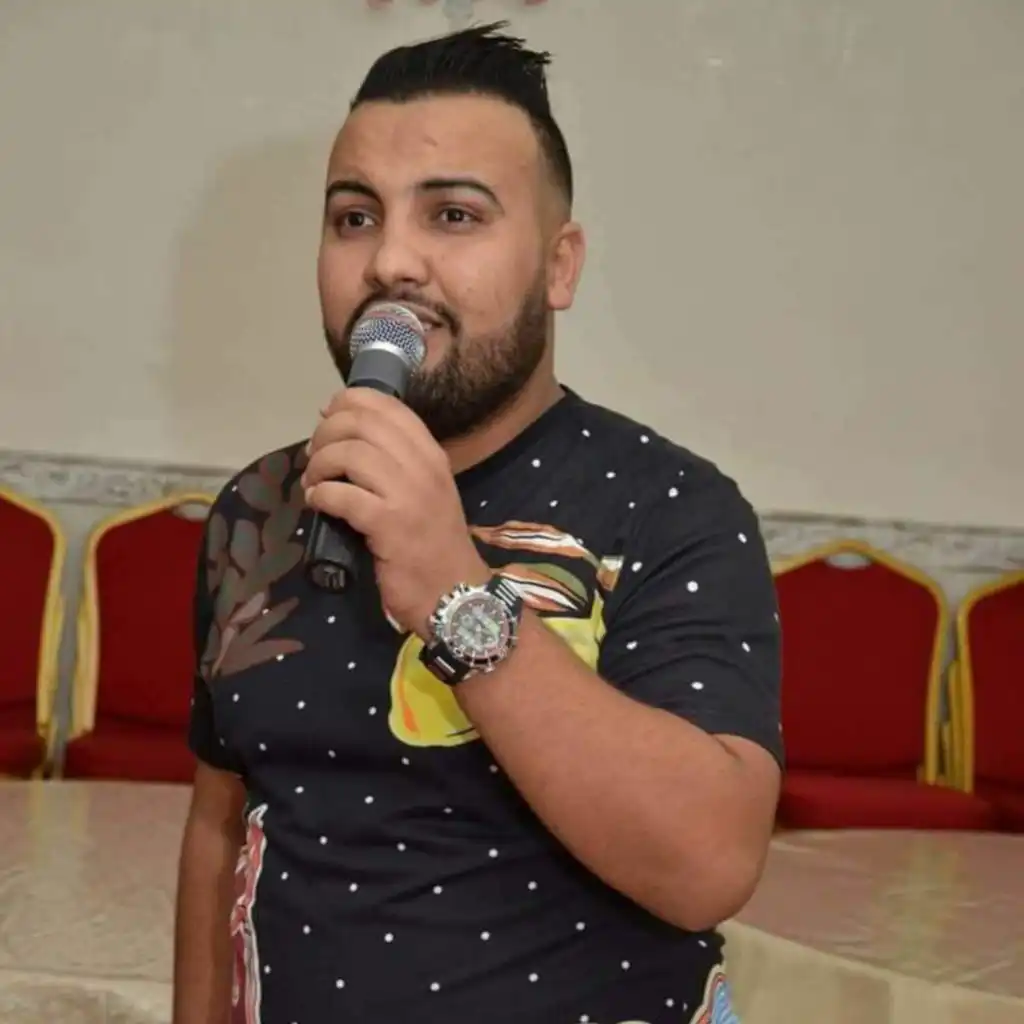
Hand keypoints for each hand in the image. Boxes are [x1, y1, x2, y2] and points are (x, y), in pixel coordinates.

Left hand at [301, 387, 490, 636]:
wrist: (456, 595)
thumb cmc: (434, 545)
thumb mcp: (425, 493)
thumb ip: (396, 464)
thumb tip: (346, 436)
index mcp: (432, 454)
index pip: (388, 407)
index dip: (349, 402)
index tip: (328, 417)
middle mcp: (424, 467)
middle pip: (363, 423)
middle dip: (326, 433)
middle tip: (314, 455)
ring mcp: (408, 495)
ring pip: (350, 454)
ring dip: (320, 464)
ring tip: (313, 482)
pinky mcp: (389, 525)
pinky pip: (343, 495)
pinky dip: (321, 494)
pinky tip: (317, 503)